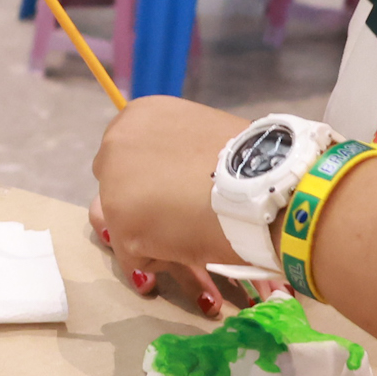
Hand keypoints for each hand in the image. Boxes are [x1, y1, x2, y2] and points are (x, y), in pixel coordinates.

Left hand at [92, 96, 250, 316]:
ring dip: (152, 236)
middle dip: (141, 208)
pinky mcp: (123, 225)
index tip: (170, 195)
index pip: (125, 154)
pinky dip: (159, 260)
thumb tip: (167, 182)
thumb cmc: (246, 161)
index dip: (146, 180)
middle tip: (177, 220)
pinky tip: (187, 252)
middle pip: (115, 187)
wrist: (262, 185)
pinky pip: (135, 254)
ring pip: (125, 223)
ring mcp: (114, 184)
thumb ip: (176, 154)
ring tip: (188, 239)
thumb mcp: (203, 139)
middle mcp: (116, 141)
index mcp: (140, 114)